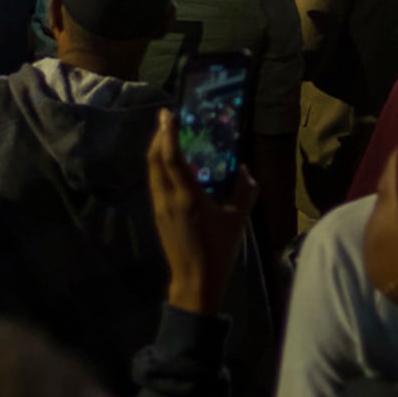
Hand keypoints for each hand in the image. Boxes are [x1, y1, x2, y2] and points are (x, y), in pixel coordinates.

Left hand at [147, 110, 257, 317]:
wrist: (195, 281)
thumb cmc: (218, 250)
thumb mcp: (238, 220)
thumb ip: (245, 192)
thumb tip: (246, 169)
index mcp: (188, 197)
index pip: (172, 158)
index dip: (168, 134)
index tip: (167, 114)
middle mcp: (169, 198)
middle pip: (155, 159)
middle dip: (158, 136)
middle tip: (166, 118)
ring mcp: (160, 207)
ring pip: (152, 170)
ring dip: (156, 149)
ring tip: (166, 135)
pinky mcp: (158, 214)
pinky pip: (154, 182)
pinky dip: (158, 165)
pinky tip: (169, 163)